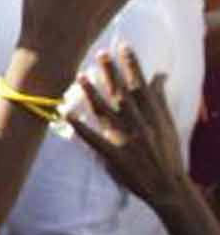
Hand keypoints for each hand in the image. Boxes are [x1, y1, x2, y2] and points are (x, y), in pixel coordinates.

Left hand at [69, 48, 190, 210]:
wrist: (168, 187)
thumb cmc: (167, 154)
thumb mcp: (168, 125)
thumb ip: (160, 99)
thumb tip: (159, 75)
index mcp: (154, 117)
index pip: (141, 86)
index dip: (132, 66)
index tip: (123, 47)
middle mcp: (140, 126)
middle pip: (123, 94)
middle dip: (111, 73)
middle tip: (100, 53)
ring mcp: (126, 140)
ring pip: (107, 112)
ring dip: (92, 94)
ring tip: (80, 76)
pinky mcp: (114, 156)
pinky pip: (93, 140)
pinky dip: (80, 128)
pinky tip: (67, 115)